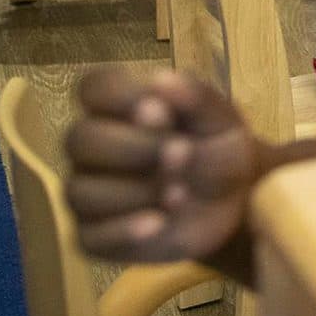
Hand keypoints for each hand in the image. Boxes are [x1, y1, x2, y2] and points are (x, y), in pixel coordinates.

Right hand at [65, 66, 264, 264]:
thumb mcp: (221, 120)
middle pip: (80, 139)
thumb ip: (195, 98)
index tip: (161, 112)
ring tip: (182, 194)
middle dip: (134, 147)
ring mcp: (88, 192)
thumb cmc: (219, 148)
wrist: (234, 203)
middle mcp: (92, 148)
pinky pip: (89, 236)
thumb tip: (161, 79)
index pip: (93, 88)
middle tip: (183, 153)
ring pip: (82, 191)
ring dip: (134, 192)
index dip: (119, 98)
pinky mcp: (93, 235)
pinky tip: (158, 224)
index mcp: (118, 106)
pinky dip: (123, 230)